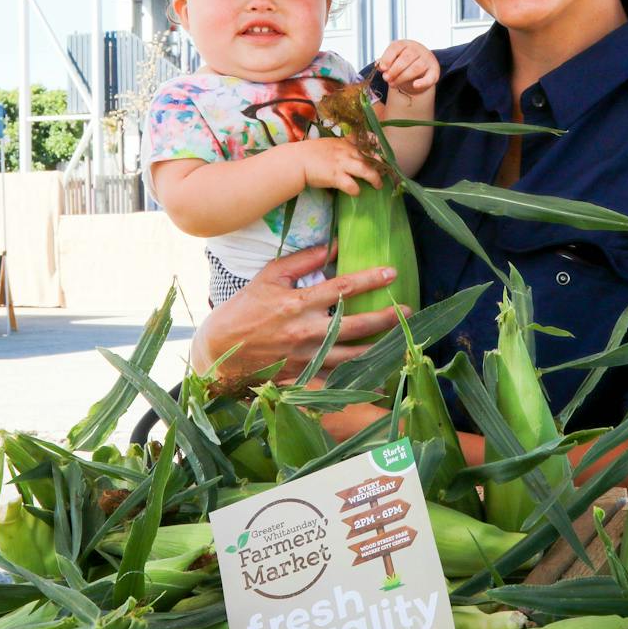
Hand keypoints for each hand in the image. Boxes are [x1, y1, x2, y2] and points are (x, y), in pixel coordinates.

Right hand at [190, 243, 405, 379]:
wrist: (218, 352)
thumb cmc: (243, 309)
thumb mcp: (269, 277)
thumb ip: (302, 261)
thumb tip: (332, 246)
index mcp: (298, 303)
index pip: (342, 288)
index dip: (370, 280)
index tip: (393, 273)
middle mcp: (306, 332)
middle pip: (355, 324)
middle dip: (386, 318)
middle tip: (409, 310)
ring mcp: (305, 357)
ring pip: (352, 355)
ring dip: (380, 348)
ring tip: (402, 341)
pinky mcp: (302, 377)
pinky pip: (337, 381)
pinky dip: (359, 382)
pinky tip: (379, 380)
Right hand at [295, 136, 380, 194]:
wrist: (296, 161)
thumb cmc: (309, 153)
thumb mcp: (328, 144)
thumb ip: (341, 147)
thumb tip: (350, 153)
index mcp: (344, 143)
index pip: (366, 145)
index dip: (376, 152)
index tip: (382, 158)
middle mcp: (346, 152)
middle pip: (370, 158)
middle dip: (379, 167)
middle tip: (383, 174)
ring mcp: (342, 164)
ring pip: (366, 171)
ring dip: (374, 179)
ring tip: (378, 186)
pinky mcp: (335, 177)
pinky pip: (352, 185)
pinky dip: (356, 190)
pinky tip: (356, 193)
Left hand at [377, 40, 438, 95]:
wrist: (421, 67)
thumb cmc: (404, 63)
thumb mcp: (393, 59)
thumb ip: (385, 62)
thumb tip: (378, 66)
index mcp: (405, 44)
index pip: (396, 47)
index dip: (388, 58)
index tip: (382, 68)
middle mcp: (418, 49)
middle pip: (406, 58)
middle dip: (394, 70)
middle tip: (386, 79)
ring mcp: (427, 60)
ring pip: (416, 67)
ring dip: (402, 77)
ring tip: (392, 84)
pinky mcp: (434, 71)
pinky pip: (430, 77)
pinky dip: (423, 82)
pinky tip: (415, 85)